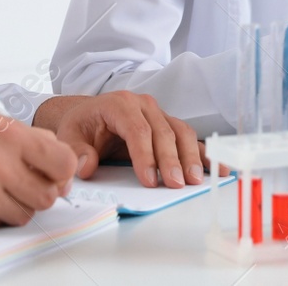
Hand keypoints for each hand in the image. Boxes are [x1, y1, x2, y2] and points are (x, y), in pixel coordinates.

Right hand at [0, 110, 76, 232]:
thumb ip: (19, 135)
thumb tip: (52, 148)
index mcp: (4, 133)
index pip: (62, 160)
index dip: (64, 170)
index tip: (59, 172)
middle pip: (48, 194)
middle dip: (41, 191)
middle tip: (27, 184)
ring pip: (24, 214)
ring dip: (16, 206)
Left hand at [34, 92, 203, 188]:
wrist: (90, 114)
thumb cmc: (83, 125)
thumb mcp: (69, 135)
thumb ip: (77, 151)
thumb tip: (88, 167)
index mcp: (120, 104)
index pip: (137, 130)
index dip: (145, 155)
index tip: (149, 180)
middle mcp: (144, 105)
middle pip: (164, 131)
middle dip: (171, 159)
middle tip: (176, 184)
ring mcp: (160, 113)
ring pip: (181, 132)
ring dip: (191, 156)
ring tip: (195, 180)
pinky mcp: (169, 124)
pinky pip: (189, 137)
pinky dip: (203, 152)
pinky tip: (218, 167)